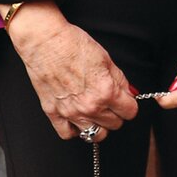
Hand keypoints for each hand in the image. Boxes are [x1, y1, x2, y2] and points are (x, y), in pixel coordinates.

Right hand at [7, 3, 138, 140]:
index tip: (126, 100)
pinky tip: (78, 118)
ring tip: (97, 111)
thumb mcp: (106, 58)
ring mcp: (70, 113)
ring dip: (99, 124)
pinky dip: (76, 129)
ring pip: (94, 134)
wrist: (46, 42)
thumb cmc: (74, 44)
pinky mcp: (53, 114)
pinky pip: (68, 134)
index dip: (130, 104)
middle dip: (116, 113)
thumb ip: (120, 80)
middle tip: (112, 102)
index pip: (129, 112)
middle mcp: (89, 106)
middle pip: (114, 124)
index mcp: (105, 91)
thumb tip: (130, 93)